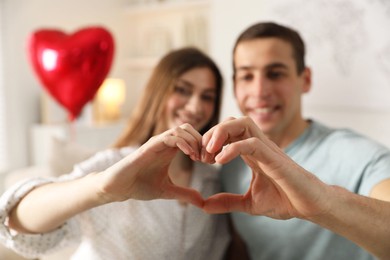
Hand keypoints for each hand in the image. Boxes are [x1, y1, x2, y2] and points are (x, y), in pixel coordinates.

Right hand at [96, 124, 203, 207]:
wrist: (119, 187)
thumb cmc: (139, 186)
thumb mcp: (167, 191)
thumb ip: (185, 193)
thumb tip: (202, 201)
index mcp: (170, 150)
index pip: (191, 137)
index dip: (203, 146)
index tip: (209, 162)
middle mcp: (164, 143)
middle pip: (188, 129)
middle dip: (201, 141)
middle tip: (206, 158)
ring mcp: (157, 143)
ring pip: (180, 129)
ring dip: (193, 141)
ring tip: (198, 157)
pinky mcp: (149, 146)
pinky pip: (169, 137)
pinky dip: (183, 142)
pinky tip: (189, 155)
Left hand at [201, 117, 330, 219]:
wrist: (310, 207)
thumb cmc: (285, 200)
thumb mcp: (248, 203)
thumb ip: (226, 202)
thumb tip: (203, 205)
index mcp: (251, 152)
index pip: (227, 133)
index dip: (209, 141)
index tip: (200, 159)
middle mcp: (257, 145)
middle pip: (231, 121)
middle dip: (211, 134)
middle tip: (201, 155)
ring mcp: (267, 149)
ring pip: (242, 123)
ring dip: (220, 133)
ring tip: (209, 152)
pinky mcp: (275, 158)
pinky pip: (251, 142)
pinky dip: (232, 148)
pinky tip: (220, 161)